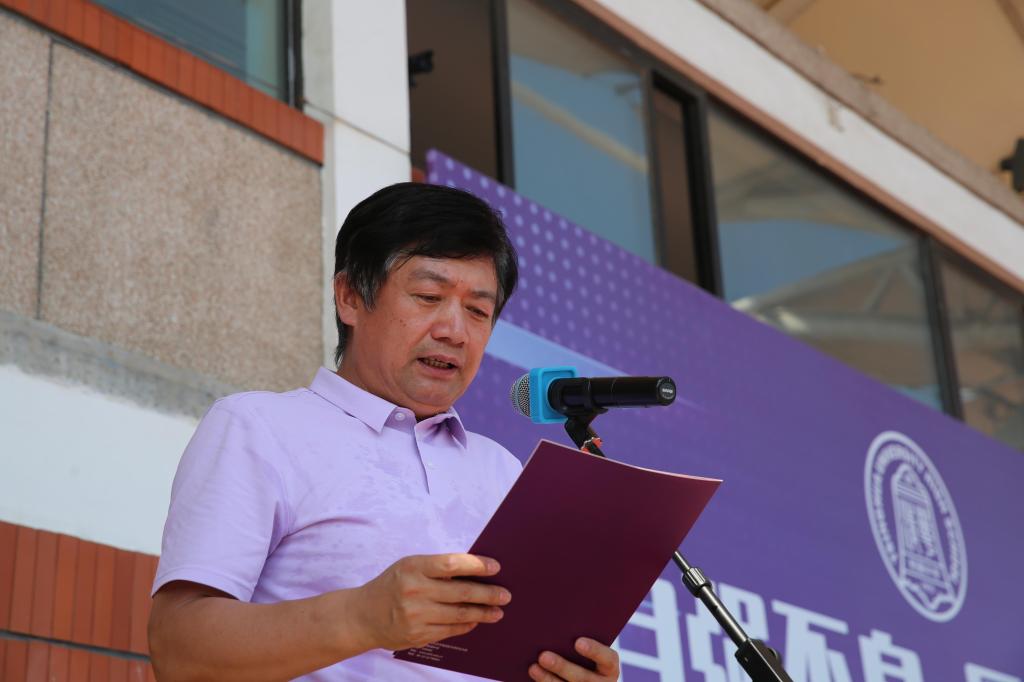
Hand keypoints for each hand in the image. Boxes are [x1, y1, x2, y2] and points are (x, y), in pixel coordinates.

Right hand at [350, 553, 511, 650]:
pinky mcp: (417, 635)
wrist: (363, 616)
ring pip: (459, 614)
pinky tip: (476, 620)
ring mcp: (416, 615)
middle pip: (461, 592)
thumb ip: (436, 568)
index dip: (477, 565)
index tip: (496, 567)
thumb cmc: (392, 585)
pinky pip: (450, 630)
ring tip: (498, 611)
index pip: (452, 564)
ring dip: (483, 612)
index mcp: (413, 567)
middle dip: (488, 593)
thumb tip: (475, 570)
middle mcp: (414, 591)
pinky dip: (466, 625)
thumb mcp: (409, 567)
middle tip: (505, 594)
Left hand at [529, 637, 619, 680]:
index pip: (608, 659)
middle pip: (583, 679)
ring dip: (548, 680)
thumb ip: (578, 633)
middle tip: (543, 655)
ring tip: (533, 668)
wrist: (576, 673)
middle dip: (562, 667)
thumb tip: (559, 611)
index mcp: (609, 667)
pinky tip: (533, 674)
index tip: (578, 642)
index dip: (595, 650)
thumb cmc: (577, 649)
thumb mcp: (584, 641)